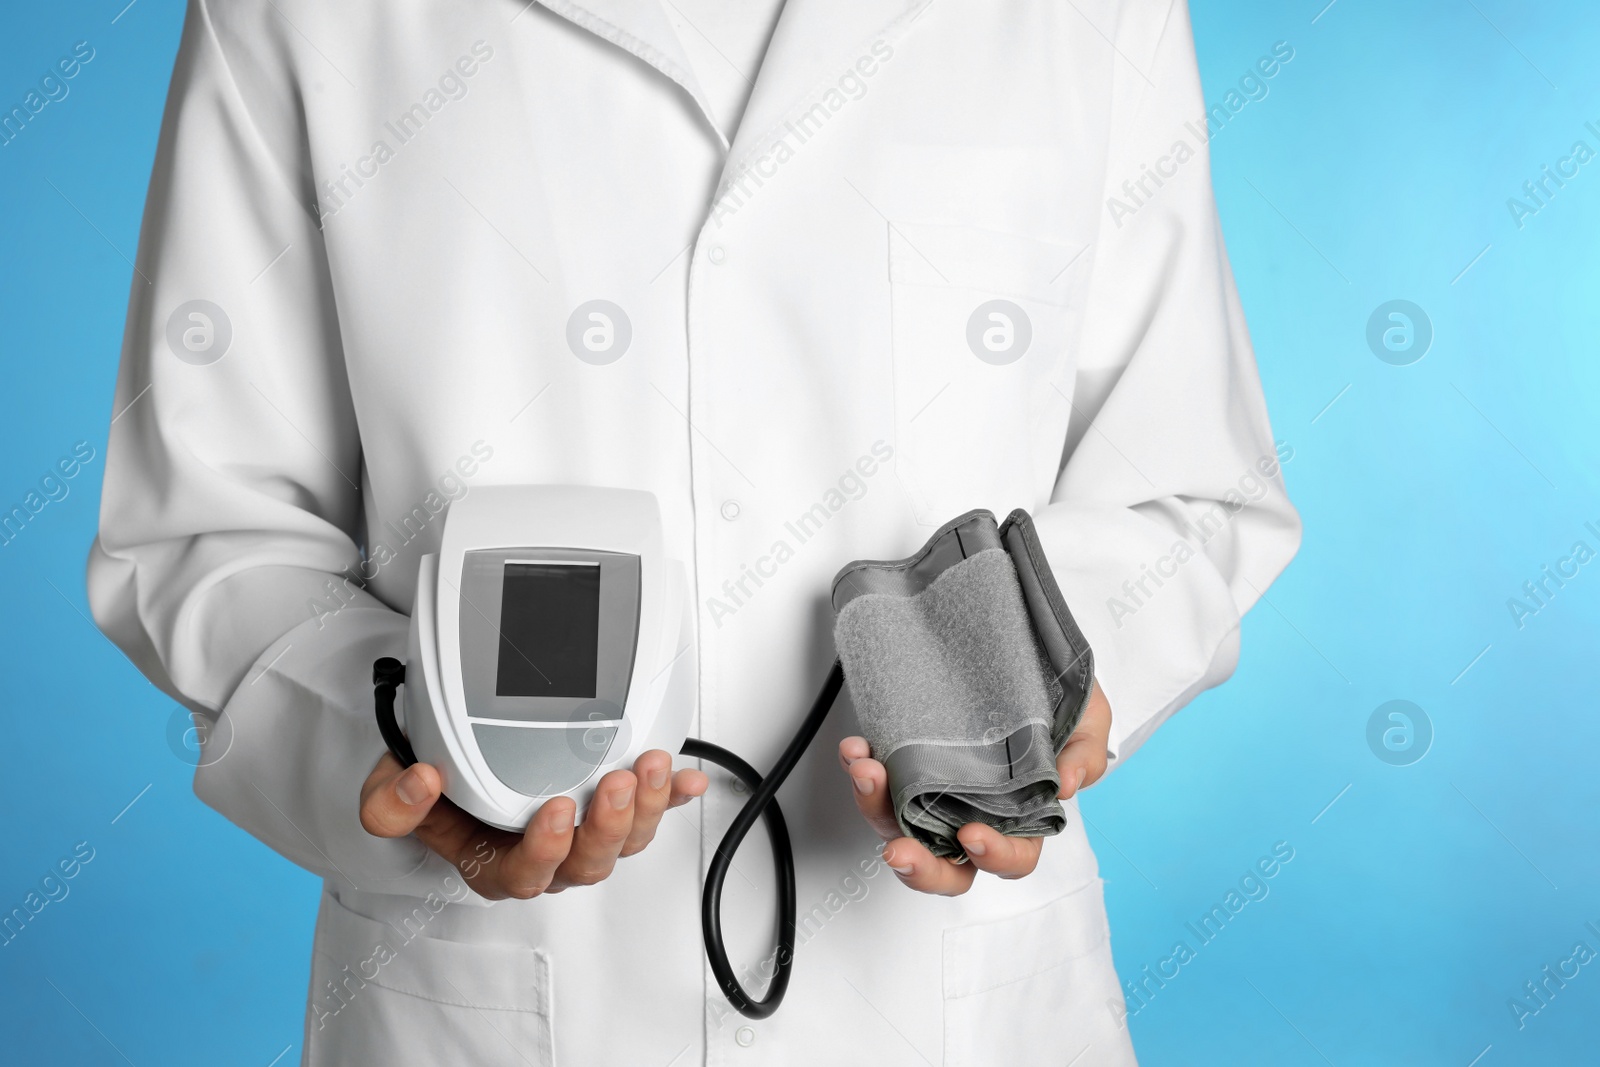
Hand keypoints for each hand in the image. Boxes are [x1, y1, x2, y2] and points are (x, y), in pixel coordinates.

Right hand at [359, 749, 707, 899]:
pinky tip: (690, 780)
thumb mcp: (389, 799)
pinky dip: (671, 796)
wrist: (446, 771)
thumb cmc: (430, 795)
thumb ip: (392, 803)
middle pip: (589, 862)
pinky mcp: (609, 806)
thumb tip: (421, 781)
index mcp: (498, 864)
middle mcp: (547, 856)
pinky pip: (648, 810)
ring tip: (651, 768)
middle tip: (614, 784)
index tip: (554, 809)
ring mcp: (583, 833)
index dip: (546, 848)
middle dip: (607, 825)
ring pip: (624, 839)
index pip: (528, 873)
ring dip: (645, 807)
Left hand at [840, 680, 1112, 895]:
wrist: (1025, 662)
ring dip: (875, 805)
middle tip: (899, 851)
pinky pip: (875, 782)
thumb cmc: (1060, 704)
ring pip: (898, 826)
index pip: (1012, 858)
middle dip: (919, 867)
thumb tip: (1067, 787)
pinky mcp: (903, 769)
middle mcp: (973, 816)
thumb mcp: (1088, 723)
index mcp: (1023, 820)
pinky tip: (856, 749)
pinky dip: (860, 769)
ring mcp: (933, 796)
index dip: (994, 856)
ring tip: (866, 772)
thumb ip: (1084, 755)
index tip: (973, 835)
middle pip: (945, 867)